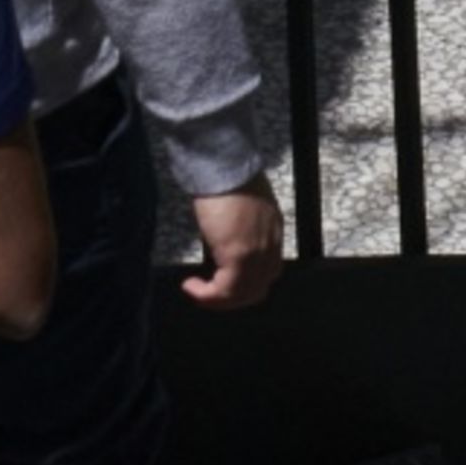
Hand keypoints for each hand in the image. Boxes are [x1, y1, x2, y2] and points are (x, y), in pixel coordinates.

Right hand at [179, 181, 286, 311]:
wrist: (223, 164)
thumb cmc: (225, 178)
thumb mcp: (243, 208)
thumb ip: (241, 228)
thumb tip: (224, 242)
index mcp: (274, 232)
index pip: (269, 272)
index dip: (246, 284)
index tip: (223, 283)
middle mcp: (271, 245)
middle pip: (258, 289)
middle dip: (232, 298)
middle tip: (209, 295)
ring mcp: (257, 252)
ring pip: (243, 294)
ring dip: (218, 300)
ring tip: (198, 293)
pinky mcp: (239, 255)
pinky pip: (226, 290)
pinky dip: (207, 295)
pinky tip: (191, 287)